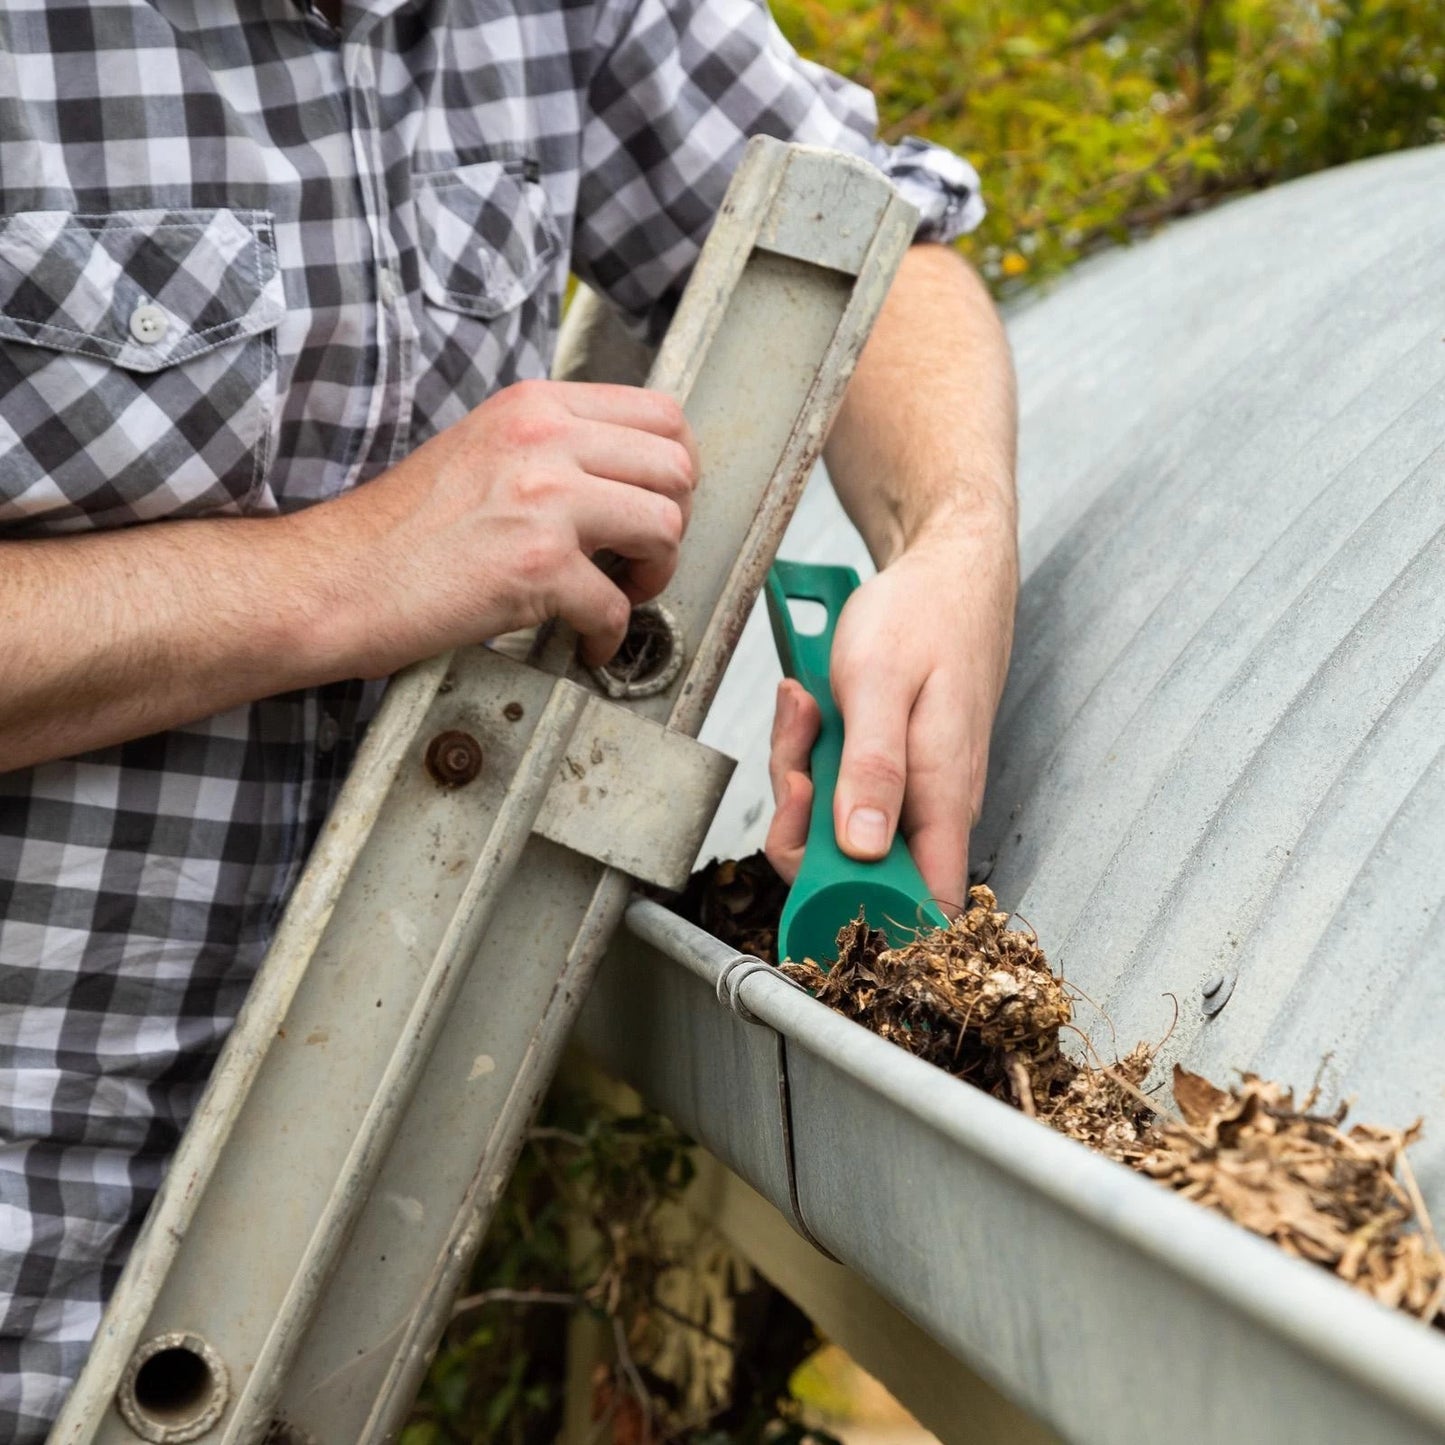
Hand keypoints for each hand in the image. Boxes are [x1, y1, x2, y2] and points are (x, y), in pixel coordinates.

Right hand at [307, 380, 698, 674]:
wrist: (333, 580)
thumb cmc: (397, 532)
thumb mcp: (479, 451)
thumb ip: (548, 449)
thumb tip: (620, 476)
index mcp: (534, 407)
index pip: (660, 413)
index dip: (677, 466)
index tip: (662, 501)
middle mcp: (543, 440)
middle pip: (676, 467)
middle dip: (675, 522)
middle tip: (644, 555)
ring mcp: (542, 500)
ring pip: (664, 527)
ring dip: (656, 574)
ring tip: (623, 593)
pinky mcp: (536, 566)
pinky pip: (616, 604)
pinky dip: (609, 635)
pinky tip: (586, 641)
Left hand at [764, 518, 1013, 908]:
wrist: (946, 570)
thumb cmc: (923, 616)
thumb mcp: (880, 685)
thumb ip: (872, 769)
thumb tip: (861, 851)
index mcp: (943, 800)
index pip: (919, 906)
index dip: (859, 909)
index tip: (808, 866)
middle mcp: (933, 807)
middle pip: (852, 867)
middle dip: (803, 819)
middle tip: (799, 749)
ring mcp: (910, 789)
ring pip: (835, 823)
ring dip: (803, 771)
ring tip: (805, 707)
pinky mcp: (890, 769)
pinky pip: (836, 786)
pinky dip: (812, 751)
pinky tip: (811, 706)